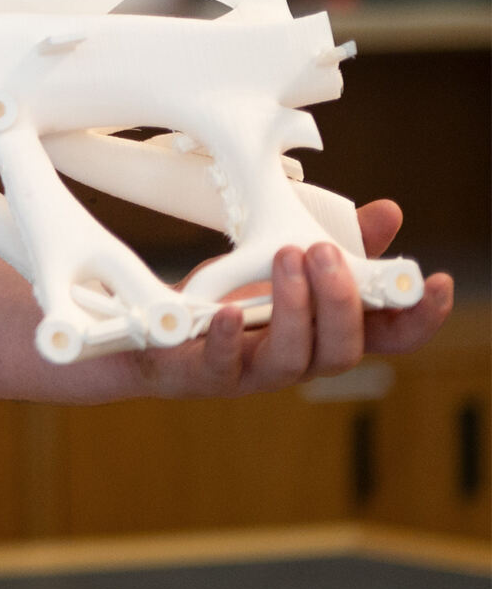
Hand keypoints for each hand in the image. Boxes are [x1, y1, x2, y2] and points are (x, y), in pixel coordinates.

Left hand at [125, 200, 456, 396]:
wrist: (153, 335)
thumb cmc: (231, 299)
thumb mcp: (284, 260)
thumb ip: (338, 242)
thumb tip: (389, 213)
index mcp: (325, 333)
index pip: (388, 337)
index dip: (418, 317)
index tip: (436, 283)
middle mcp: (300, 359)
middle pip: (343, 349)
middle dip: (341, 301)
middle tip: (325, 253)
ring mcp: (255, 373)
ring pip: (293, 359)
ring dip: (296, 308)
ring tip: (286, 257)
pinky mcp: (208, 375)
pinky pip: (224, 366)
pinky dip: (232, 340)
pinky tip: (233, 312)